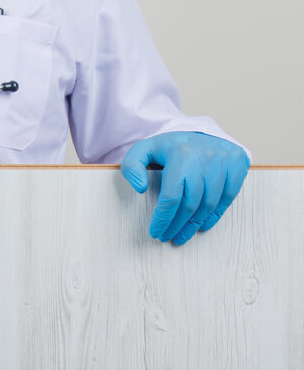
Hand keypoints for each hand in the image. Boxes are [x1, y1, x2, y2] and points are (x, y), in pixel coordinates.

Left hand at [120, 132, 249, 245]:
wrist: (198, 132)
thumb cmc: (167, 148)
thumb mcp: (142, 151)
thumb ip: (132, 167)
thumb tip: (140, 188)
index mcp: (180, 154)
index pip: (172, 196)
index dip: (163, 219)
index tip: (156, 232)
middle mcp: (206, 156)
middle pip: (191, 203)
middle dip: (177, 225)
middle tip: (167, 237)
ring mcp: (225, 159)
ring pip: (210, 203)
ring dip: (194, 225)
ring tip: (181, 235)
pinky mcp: (238, 163)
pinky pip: (228, 197)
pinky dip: (215, 215)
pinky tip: (202, 225)